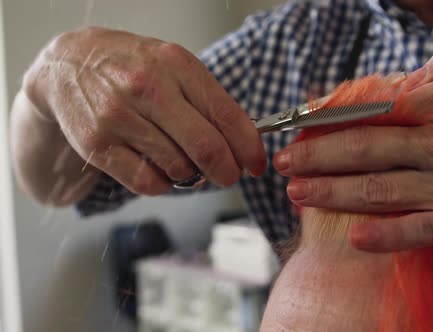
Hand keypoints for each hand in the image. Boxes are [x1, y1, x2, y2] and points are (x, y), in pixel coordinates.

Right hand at [25, 27, 265, 194]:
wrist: (67, 64)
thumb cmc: (131, 67)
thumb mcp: (174, 66)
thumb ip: (207, 100)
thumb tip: (243, 144)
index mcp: (176, 65)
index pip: (227, 116)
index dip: (249, 148)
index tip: (256, 165)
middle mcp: (148, 88)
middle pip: (206, 148)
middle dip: (227, 172)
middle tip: (228, 176)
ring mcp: (119, 117)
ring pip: (178, 168)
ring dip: (191, 176)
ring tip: (183, 162)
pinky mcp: (97, 145)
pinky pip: (147, 183)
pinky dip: (163, 185)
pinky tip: (159, 170)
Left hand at [274, 42, 432, 251]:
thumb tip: (413, 68)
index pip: (375, 110)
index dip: (331, 119)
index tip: (300, 125)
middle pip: (366, 150)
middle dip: (317, 158)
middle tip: (284, 164)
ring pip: (381, 190)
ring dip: (334, 193)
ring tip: (298, 193)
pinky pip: (419, 230)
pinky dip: (386, 235)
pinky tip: (355, 237)